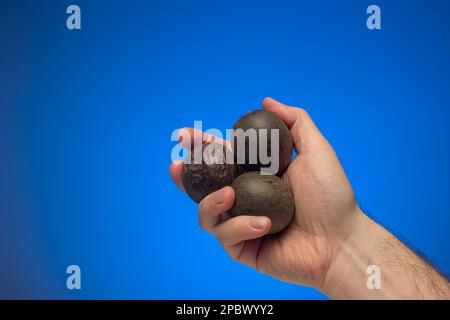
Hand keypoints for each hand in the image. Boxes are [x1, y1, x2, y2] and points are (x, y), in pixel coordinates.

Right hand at [170, 97, 364, 288]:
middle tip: (178, 161)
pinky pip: (225, 236)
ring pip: (206, 213)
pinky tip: (264, 223)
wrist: (341, 239)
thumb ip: (294, 121)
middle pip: (205, 185)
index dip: (202, 147)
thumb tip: (267, 101)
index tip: (186, 135)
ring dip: (211, 201)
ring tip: (229, 194)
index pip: (223, 159)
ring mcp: (241, 224)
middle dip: (187, 171)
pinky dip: (240, 226)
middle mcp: (245, 199)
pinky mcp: (242, 248)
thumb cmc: (331, 196)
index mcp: (256, 176)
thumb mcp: (315, 149)